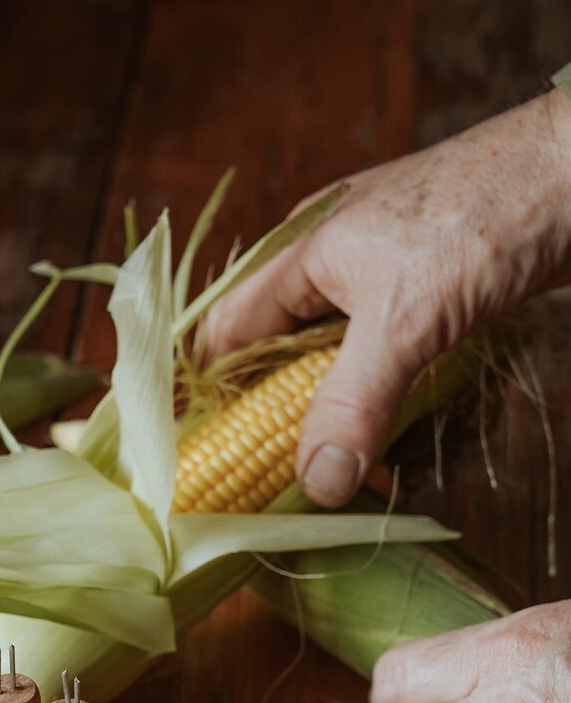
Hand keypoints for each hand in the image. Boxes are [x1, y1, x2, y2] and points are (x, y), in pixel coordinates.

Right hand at [204, 90, 570, 506]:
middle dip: (292, 420)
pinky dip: (399, 395)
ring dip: (354, 413)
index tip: (219, 465)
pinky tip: (414, 430)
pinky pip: (395, 355)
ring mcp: (386, 272)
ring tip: (366, 466)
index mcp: (302, 252)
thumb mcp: (404, 321)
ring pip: (343, 361)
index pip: (227, 334)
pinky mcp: (435, 286)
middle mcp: (333, 260)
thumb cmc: (485, 217)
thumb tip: (315, 485)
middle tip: (301, 482)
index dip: (216, 397)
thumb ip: (353, 404)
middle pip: (283, 356)